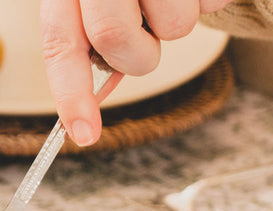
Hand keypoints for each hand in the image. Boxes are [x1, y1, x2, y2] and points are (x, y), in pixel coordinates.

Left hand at [41, 0, 228, 145]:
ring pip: (174, 29)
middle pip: (117, 41)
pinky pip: (211, 4)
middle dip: (137, 55)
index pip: (61, 43)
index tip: (82, 135)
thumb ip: (90, 34)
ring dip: (177, 22)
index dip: (70, 93)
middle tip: (145, 31)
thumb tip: (90, 99)